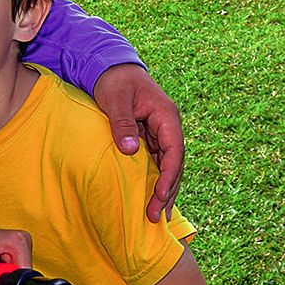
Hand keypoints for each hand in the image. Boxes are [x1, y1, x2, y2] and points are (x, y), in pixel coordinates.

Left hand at [92, 63, 183, 222]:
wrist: (111, 67)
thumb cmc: (114, 81)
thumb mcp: (115, 100)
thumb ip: (122, 123)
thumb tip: (131, 150)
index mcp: (166, 115)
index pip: (174, 151)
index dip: (169, 177)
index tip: (159, 197)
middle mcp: (168, 126)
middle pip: (174, 163)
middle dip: (167, 191)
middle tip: (155, 216)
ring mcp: (161, 132)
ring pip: (167, 166)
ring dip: (163, 189)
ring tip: (155, 215)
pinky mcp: (150, 137)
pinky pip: (156, 162)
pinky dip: (154, 180)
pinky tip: (150, 198)